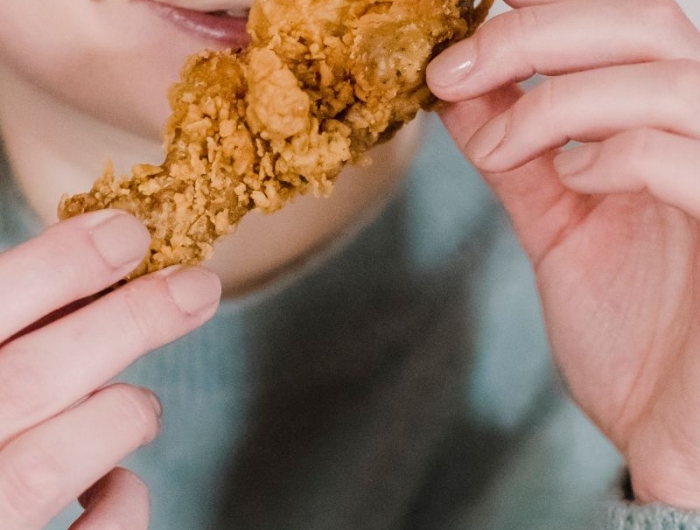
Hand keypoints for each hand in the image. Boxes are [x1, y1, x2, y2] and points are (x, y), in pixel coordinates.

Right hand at [0, 210, 220, 528]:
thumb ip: (5, 340)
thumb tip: (73, 287)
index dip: (58, 265)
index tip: (128, 232)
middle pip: (35, 378)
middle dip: (128, 322)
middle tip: (198, 286)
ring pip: (54, 464)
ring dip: (120, 415)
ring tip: (144, 405)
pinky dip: (121, 505)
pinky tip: (120, 484)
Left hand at [427, 0, 699, 508]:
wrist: (678, 434)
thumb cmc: (633, 339)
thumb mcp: (561, 231)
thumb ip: (520, 162)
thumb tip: (462, 94)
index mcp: (674, 131)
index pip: (625, 24)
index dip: (548, 8)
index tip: (469, 17)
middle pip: (645, 22)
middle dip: (534, 34)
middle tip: (453, 67)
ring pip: (666, 75)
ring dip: (558, 99)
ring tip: (500, 145)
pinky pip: (686, 155)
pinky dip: (613, 153)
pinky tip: (570, 179)